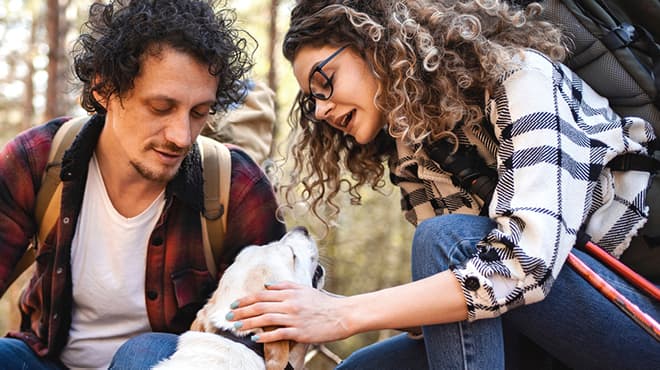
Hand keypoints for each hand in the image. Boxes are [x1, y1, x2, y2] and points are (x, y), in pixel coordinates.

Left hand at [226, 281, 352, 343]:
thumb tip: (266, 286)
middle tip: (227, 317)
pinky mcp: (300, 332)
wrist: (342, 315)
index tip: (234, 305)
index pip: (262, 294)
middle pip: (260, 306)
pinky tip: (255, 339)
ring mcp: (294, 318)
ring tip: (236, 328)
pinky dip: (265, 336)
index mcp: (290, 292)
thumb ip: (284, 286)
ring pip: (265, 319)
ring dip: (248, 324)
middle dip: (241, 312)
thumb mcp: (304, 289)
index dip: (246, 300)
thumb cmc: (322, 303)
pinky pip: (278, 334)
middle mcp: (290, 303)